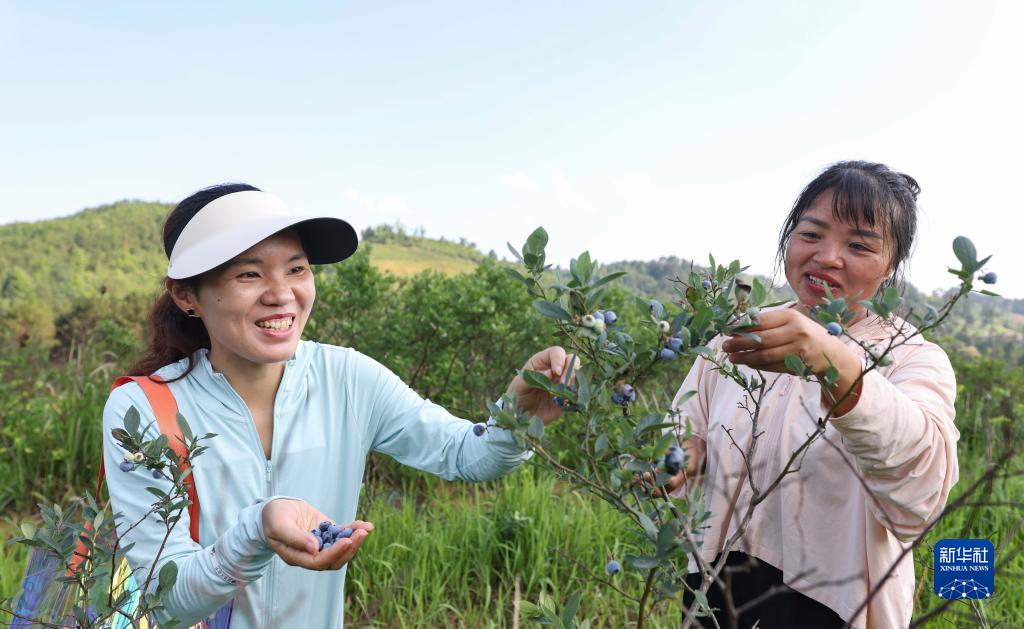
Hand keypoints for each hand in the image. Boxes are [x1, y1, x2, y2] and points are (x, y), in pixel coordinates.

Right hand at [262, 498, 373, 570]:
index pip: (318, 562)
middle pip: (334, 560)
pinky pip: (342, 534)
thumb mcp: (279, 525)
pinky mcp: (327, 533)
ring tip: (366, 529)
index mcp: (297, 557)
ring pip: (341, 549)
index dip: (334, 554)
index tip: (347, 541)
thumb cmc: (273, 518)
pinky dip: (354, 530)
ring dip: (355, 540)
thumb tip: (314, 548)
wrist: (276, 509)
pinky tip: (367, 525)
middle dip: (349, 548)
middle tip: (361, 534)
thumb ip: (295, 537)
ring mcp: (320, 544)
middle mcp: (311, 554)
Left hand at [506, 346, 576, 424]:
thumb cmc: (517, 395)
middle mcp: (554, 369)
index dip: (559, 359)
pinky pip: (576, 392)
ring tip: (562, 393)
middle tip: (563, 383)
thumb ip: (534, 377)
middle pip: (571, 360)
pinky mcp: (567, 396)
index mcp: (542, 361)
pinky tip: (565, 401)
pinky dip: (574, 394)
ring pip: (576, 375)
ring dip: (572, 382)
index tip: (556, 372)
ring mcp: (562, 382)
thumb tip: (551, 373)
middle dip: (570, 370)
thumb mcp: (519, 385)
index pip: (556, 352)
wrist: (521, 415)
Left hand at [720, 308, 855, 375]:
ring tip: (732, 357)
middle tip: (725, 346)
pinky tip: (747, 362)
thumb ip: (768, 322)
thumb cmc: (804, 333)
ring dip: (745, 357)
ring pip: (765, 355)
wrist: (830, 353)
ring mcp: (798, 350)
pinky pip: (772, 366)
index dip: (742, 326)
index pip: (761, 321)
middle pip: (761, 339)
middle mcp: (796, 332)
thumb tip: (738, 326)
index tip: (728, 330)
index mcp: (791, 316)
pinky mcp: (798, 365)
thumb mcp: (790, 321)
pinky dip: (757, 365)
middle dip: (739, 343)